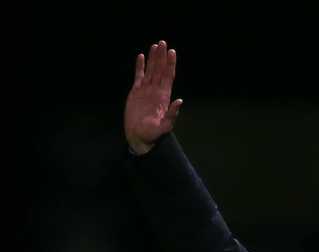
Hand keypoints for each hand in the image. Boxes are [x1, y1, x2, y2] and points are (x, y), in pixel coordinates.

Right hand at [124, 40, 181, 154]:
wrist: (138, 138)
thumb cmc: (152, 135)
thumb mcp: (164, 127)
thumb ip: (172, 114)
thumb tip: (179, 100)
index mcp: (164, 97)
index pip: (168, 76)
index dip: (170, 64)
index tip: (172, 52)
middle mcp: (156, 91)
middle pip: (160, 70)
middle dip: (162, 57)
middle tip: (163, 43)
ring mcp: (146, 90)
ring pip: (151, 70)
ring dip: (153, 58)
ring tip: (155, 45)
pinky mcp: (136, 92)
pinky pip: (139, 76)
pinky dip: (140, 66)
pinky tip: (141, 57)